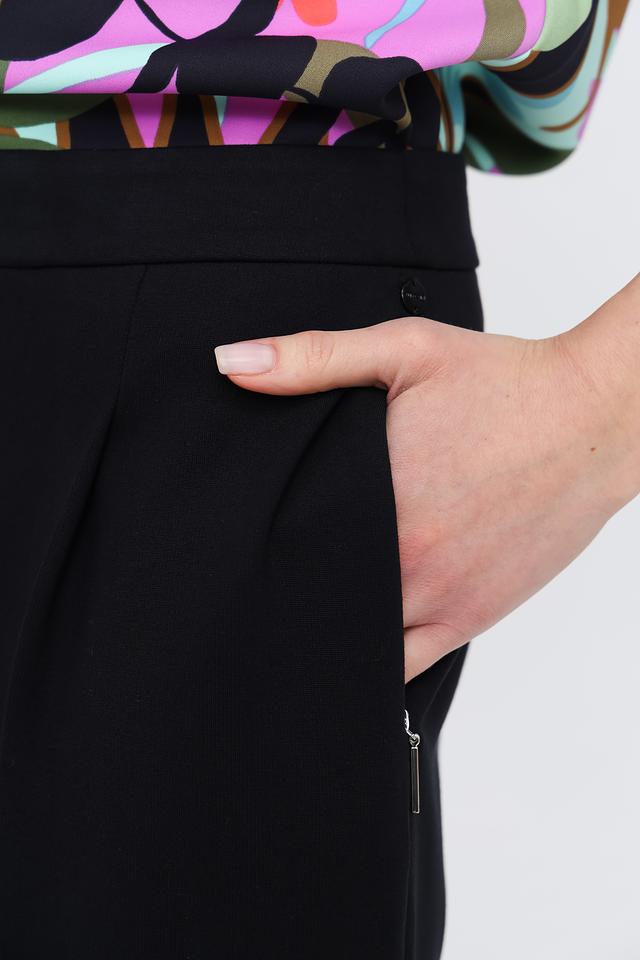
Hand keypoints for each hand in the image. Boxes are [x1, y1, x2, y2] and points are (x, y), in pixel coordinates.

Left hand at [214, 286, 639, 681]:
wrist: (590, 419)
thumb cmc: (503, 384)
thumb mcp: (404, 350)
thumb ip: (313, 357)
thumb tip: (232, 364)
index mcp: (374, 497)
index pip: (279, 544)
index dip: (248, 550)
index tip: (230, 548)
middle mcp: (401, 557)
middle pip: (310, 596)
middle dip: (282, 589)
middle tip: (255, 583)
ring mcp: (436, 596)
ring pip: (352, 641)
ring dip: (324, 630)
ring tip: (296, 613)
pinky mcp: (469, 617)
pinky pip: (404, 666)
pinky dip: (372, 664)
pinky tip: (349, 650)